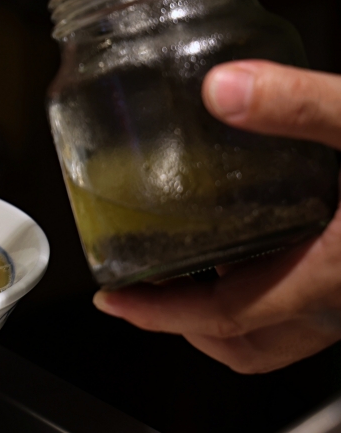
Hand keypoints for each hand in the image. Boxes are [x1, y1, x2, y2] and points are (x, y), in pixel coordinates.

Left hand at [93, 60, 340, 372]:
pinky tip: (254, 241)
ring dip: (226, 314)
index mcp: (335, 274)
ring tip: (184, 268)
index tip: (113, 301)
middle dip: (185, 326)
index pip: (225, 318)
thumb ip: (302, 108)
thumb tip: (219, 87)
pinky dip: (267, 292)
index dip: (160, 316)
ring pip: (281, 336)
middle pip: (247, 345)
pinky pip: (308, 311)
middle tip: (140, 290)